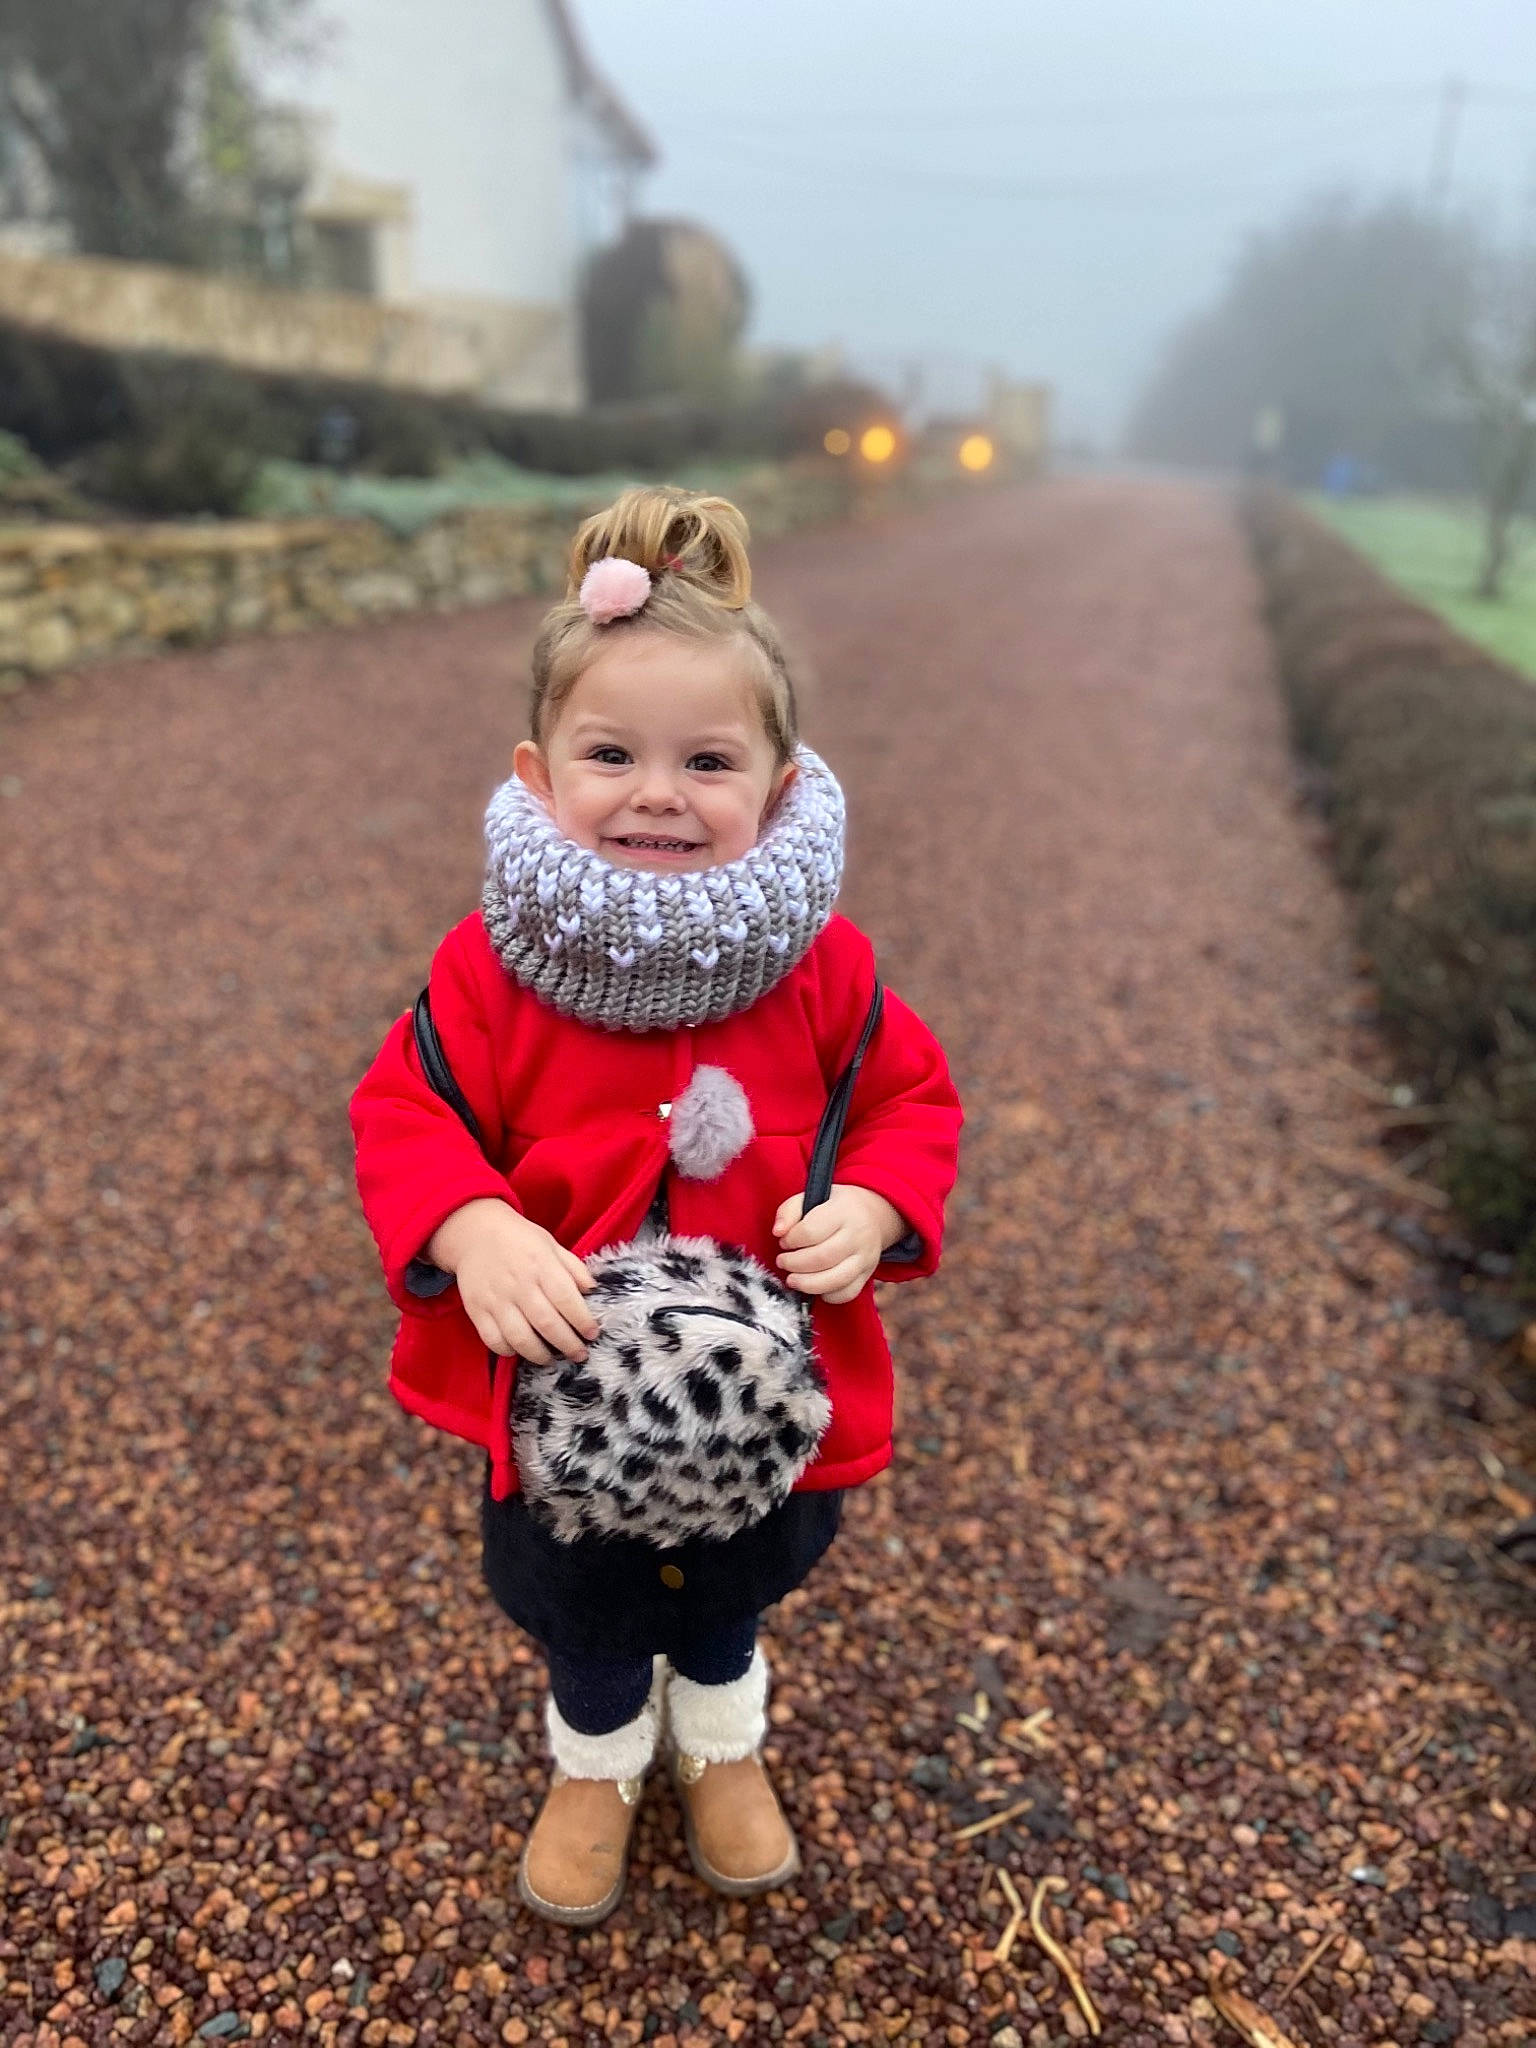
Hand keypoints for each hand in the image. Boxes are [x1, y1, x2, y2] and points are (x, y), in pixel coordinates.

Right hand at [425, 1198, 598, 1364]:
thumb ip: (574, 1268)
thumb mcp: (551, 1245)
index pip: (566, 1299)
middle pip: (547, 1324)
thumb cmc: (519, 1240)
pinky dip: (509, 1351)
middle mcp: (519, 1284)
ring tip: (552, 1359)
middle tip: (579, 1354)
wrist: (475, 1233)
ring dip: (540, 1355)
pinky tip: (521, 1350)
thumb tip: (593, 1291)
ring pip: (520, 1338)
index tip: (592, 1334)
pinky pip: (493, 1340)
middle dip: (568, 1345)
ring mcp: (495, 1299)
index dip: (583, 1321)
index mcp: (541, 1265)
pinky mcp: (476, 1310)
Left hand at [771, 1184, 909, 1305]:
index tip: (784, 1241)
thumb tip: (778, 1231)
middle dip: (794, 1264)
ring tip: (792, 1279)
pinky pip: (848, 1293)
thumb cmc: (835, 1206)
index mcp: (843, 1211)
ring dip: (807, 1284)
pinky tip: (816, 1287)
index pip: (811, 1231)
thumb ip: (789, 1211)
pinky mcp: (867, 1274)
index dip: (791, 1240)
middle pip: (822, 1258)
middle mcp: (858, 1235)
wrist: (872, 1214)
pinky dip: (828, 1295)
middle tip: (783, 1262)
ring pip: (836, 1280)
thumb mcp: (811, 1197)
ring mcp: (865, 1257)